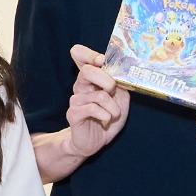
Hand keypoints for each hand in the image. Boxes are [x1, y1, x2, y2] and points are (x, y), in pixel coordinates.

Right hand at [61, 44, 131, 160]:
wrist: (96, 141)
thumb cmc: (108, 118)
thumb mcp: (120, 98)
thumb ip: (120, 84)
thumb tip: (122, 72)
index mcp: (90, 78)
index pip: (79, 55)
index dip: (89, 54)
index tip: (101, 61)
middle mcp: (81, 86)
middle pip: (87, 71)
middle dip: (107, 81)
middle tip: (113, 92)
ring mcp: (75, 99)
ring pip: (100, 96)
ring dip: (113, 109)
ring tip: (112, 115)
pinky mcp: (73, 114)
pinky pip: (93, 109)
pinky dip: (106, 117)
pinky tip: (104, 122)